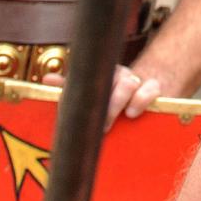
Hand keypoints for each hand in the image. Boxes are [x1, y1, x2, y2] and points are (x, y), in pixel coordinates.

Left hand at [41, 63, 162, 119]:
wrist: (145, 90)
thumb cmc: (112, 96)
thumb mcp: (91, 92)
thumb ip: (70, 88)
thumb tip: (47, 79)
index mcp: (100, 75)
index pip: (88, 78)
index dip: (81, 93)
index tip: (75, 111)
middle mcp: (117, 74)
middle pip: (107, 80)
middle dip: (104, 103)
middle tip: (100, 125)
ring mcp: (135, 80)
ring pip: (128, 83)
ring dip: (120, 101)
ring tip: (117, 118)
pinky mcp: (153, 88)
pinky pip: (151, 89)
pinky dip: (142, 99)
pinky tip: (133, 113)